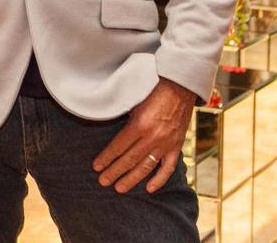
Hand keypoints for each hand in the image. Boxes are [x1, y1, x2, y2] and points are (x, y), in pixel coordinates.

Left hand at [92, 78, 194, 193]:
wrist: (180, 86)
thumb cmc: (152, 89)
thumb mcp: (134, 100)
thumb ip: (125, 119)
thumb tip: (109, 131)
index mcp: (140, 124)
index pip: (119, 146)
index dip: (106, 158)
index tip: (96, 167)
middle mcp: (153, 136)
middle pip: (130, 159)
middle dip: (114, 172)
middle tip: (103, 181)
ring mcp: (166, 143)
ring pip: (146, 166)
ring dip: (132, 179)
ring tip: (119, 188)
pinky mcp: (177, 145)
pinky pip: (168, 167)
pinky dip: (160, 179)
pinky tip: (149, 189)